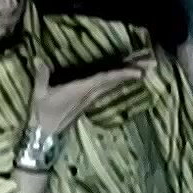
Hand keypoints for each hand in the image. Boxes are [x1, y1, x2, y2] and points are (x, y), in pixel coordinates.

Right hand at [28, 55, 153, 135]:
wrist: (45, 134)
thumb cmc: (42, 114)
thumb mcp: (39, 94)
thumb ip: (41, 76)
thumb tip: (38, 59)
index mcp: (81, 90)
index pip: (105, 79)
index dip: (122, 74)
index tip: (139, 71)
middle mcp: (90, 93)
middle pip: (115, 80)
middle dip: (133, 70)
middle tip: (153, 62)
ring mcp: (90, 98)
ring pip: (113, 83)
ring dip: (129, 74)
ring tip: (145, 66)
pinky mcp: (88, 100)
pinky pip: (107, 86)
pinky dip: (118, 79)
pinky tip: (126, 75)